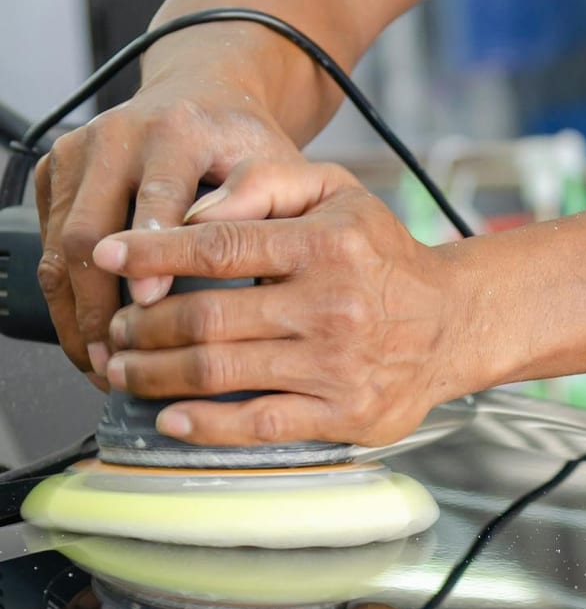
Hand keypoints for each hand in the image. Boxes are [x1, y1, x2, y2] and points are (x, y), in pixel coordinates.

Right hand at [34, 81, 300, 375]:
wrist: (206, 98)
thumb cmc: (244, 145)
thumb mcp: (275, 168)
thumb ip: (265, 211)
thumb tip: (234, 269)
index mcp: (176, 131)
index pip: (155, 197)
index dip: (152, 256)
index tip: (153, 306)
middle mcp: (117, 136)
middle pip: (89, 233)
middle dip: (101, 306)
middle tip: (122, 360)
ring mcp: (78, 153)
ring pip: (57, 247)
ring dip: (76, 315)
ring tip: (103, 365)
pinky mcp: (55, 173)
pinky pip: (45, 246)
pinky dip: (65, 300)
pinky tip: (90, 340)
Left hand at [90, 159, 478, 447]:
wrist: (453, 322)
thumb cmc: (388, 258)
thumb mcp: (340, 194)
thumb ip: (267, 182)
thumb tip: (193, 213)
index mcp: (326, 245)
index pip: (218, 246)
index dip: (151, 252)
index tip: (108, 257)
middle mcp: (331, 306)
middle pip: (206, 318)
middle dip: (143, 326)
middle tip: (116, 328)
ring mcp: (337, 366)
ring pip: (221, 372)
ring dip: (157, 374)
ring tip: (127, 369)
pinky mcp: (346, 414)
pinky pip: (261, 424)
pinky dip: (207, 425)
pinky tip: (172, 418)